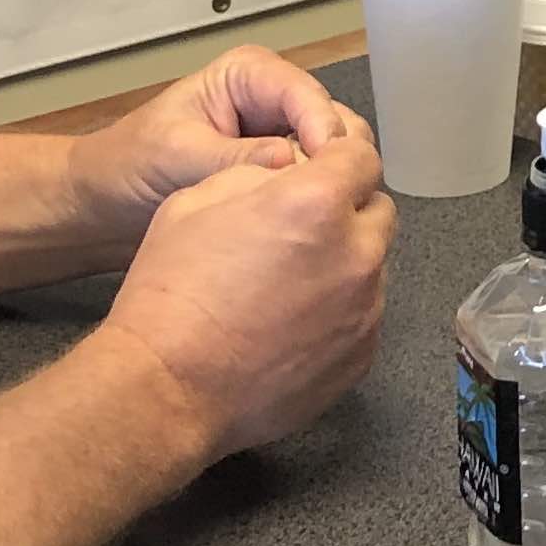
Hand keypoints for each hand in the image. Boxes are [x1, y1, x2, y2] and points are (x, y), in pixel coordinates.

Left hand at [69, 46, 372, 251]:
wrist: (103, 206)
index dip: (323, 130)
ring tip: (319, 219)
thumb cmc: (128, 166)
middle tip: (330, 202)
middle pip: (331, 121)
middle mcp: (273, 100)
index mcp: (249, 75)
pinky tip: (309, 228)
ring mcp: (280, 138)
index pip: (306, 94)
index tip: (329, 171)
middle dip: (332, 159)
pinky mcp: (278, 175)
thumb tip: (291, 163)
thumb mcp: (177, 154)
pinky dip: (314, 203)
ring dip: (326, 184)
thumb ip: (233, 156)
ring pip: (330, 156)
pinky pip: (313, 185)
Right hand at [100, 136, 393, 461]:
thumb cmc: (170, 291)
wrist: (168, 387)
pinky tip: (291, 325)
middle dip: (346, 210)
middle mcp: (356, 253)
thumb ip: (258, 175)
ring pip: (373, 267)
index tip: (320, 169)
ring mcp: (365, 310)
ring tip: (288, 285)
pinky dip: (339, 312)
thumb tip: (289, 174)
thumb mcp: (196, 201)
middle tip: (298, 229)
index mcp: (317, 203)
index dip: (339, 159)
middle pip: (377, 212)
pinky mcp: (361, 357)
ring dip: (344, 263)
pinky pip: (363, 316)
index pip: (362, 158)